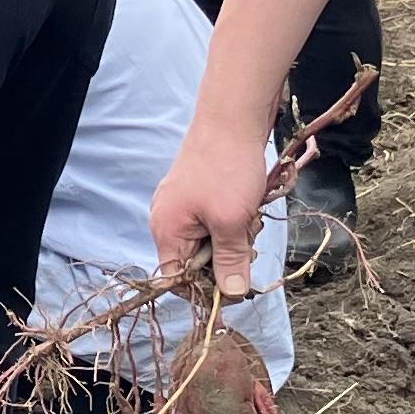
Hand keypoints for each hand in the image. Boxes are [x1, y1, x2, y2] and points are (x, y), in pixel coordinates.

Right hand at [151, 124, 277, 302]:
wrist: (233, 118)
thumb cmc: (227, 168)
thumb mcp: (232, 222)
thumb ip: (230, 262)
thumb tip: (231, 295)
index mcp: (166, 230)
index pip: (175, 279)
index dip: (204, 288)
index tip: (234, 283)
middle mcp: (167, 220)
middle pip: (194, 261)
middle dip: (225, 256)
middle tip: (246, 238)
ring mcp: (181, 204)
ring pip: (209, 240)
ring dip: (234, 236)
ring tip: (248, 215)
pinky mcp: (197, 192)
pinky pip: (214, 221)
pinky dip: (233, 220)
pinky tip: (247, 204)